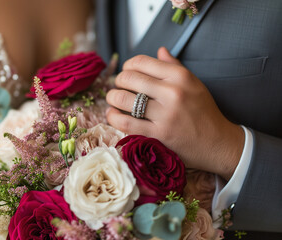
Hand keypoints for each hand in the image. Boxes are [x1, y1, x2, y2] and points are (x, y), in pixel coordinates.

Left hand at [106, 47, 244, 179]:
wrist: (218, 144)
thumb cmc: (204, 112)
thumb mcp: (194, 84)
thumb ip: (174, 66)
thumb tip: (159, 50)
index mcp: (180, 76)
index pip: (141, 62)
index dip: (127, 66)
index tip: (127, 73)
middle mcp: (172, 92)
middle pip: (129, 78)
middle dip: (118, 81)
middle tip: (118, 87)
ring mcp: (165, 115)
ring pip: (123, 99)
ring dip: (112, 98)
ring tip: (113, 100)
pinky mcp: (158, 135)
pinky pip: (125, 122)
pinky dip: (113, 117)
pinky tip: (112, 114)